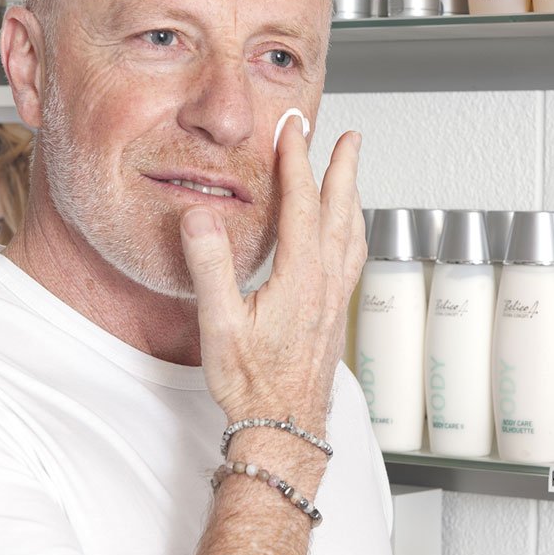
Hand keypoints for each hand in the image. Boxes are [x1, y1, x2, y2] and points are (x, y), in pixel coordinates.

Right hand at [178, 122, 365, 434]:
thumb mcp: (219, 324)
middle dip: (343, 168)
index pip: (301, 203)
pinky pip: (352, 257)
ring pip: (352, 234)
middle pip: (340, 211)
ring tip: (352, 174)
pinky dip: (353, 230)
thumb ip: (210, 267)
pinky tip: (348, 234)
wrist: (284, 425)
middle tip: (349, 138)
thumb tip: (200, 216)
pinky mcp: (336, 313)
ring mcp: (335, 298)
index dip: (297, 161)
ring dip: (352, 197)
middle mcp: (325, 282)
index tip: (293, 129)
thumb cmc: (252, 383)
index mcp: (300, 277)